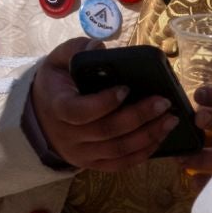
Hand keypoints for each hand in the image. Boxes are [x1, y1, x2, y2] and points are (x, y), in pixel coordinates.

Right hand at [30, 37, 178, 172]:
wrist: (40, 116)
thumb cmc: (56, 83)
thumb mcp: (58, 60)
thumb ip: (76, 50)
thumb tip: (100, 48)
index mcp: (58, 107)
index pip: (79, 111)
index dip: (103, 103)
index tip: (126, 88)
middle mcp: (68, 135)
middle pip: (106, 131)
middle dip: (139, 117)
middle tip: (164, 102)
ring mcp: (81, 154)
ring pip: (117, 150)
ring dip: (147, 136)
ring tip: (170, 120)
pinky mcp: (92, 164)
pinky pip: (120, 164)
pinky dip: (142, 154)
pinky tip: (160, 138)